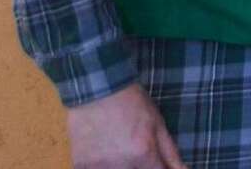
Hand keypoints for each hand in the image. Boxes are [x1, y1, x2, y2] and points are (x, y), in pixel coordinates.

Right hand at [68, 83, 186, 168]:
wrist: (98, 89)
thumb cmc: (132, 103)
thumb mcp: (158, 123)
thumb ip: (170, 152)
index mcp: (143, 154)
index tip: (156, 162)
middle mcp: (121, 165)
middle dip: (140, 165)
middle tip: (135, 148)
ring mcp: (98, 167)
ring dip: (121, 165)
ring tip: (118, 146)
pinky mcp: (80, 165)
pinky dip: (101, 164)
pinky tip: (103, 150)